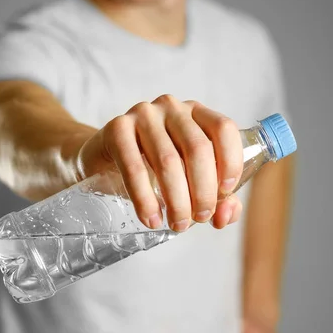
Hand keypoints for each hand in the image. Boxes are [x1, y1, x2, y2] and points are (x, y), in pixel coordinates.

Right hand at [76, 94, 242, 231]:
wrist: (103, 161)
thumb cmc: (152, 170)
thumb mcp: (188, 181)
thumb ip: (216, 198)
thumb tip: (226, 215)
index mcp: (196, 113)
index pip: (224, 129)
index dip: (230, 162)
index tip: (225, 193)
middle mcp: (171, 107)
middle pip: (198, 149)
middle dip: (203, 192)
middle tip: (198, 219)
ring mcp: (142, 115)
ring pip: (168, 161)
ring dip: (177, 200)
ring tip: (178, 224)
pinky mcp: (116, 129)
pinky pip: (134, 168)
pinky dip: (145, 199)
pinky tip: (152, 219)